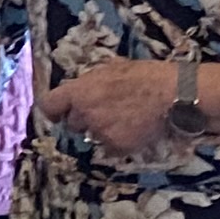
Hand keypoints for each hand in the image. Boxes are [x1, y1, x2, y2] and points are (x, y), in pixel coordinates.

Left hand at [40, 55, 194, 156]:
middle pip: (72, 124)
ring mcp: (100, 132)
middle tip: (103, 113)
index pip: (48, 106)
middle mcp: (83, 114)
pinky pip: (111, 148)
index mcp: (77, 92)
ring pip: (92, 136)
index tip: (59, 114)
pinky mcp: (118, 146)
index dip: (54, 111)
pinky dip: (119, 143)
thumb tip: (79, 90)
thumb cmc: (142, 75)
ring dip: (101, 131)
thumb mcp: (107, 69)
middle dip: (83, 120)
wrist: (171, 93)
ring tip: (123, 120)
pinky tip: (133, 131)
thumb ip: (88, 84)